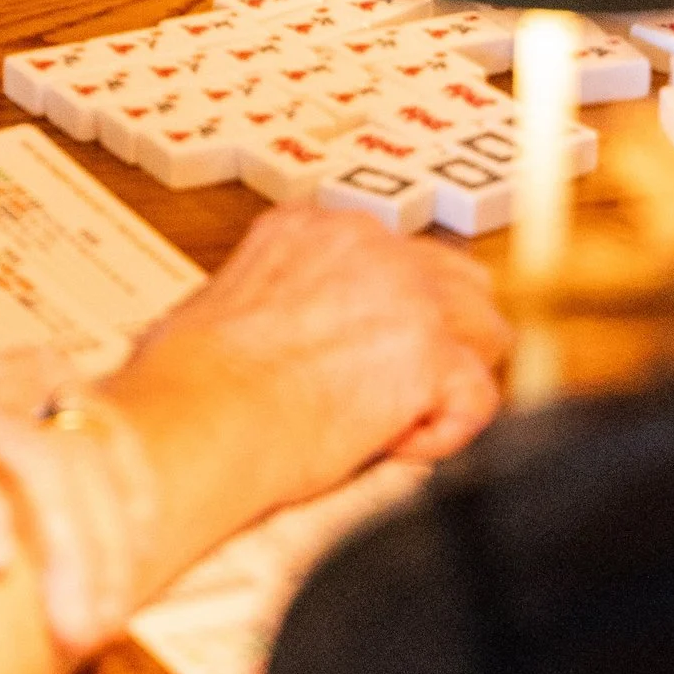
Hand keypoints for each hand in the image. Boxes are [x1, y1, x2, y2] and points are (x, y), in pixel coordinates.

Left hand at [0, 330, 154, 653]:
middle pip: (21, 450)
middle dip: (63, 544)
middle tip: (77, 634)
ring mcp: (0, 371)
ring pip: (75, 440)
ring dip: (105, 534)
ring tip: (106, 619)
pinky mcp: (48, 372)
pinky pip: (106, 426)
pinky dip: (130, 491)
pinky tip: (135, 555)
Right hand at [117, 207, 507, 510]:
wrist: (199, 412)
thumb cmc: (188, 377)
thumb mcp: (225, 301)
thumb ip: (278, 302)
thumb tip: (282, 344)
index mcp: (311, 226)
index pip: (394, 256)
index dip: (391, 315)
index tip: (371, 354)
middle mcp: (367, 243)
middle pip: (456, 280)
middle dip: (443, 334)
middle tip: (407, 389)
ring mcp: (406, 292)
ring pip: (485, 330)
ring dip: (455, 378)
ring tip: (403, 420)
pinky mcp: (431, 352)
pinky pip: (479, 398)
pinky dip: (446, 433)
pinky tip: (394, 447)